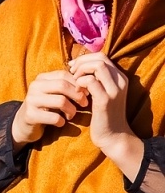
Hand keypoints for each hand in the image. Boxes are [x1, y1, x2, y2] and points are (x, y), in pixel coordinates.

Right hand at [12, 69, 84, 146]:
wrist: (25, 123)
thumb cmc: (46, 106)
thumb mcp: (54, 93)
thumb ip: (66, 85)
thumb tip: (88, 82)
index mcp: (41, 78)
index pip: (63, 74)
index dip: (78, 83)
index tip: (86, 93)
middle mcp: (34, 86)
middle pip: (62, 85)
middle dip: (78, 96)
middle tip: (84, 104)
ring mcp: (31, 100)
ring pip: (61, 101)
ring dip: (72, 110)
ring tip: (71, 115)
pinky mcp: (30, 115)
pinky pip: (55, 118)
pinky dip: (62, 122)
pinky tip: (60, 123)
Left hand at [68, 53, 142, 170]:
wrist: (113, 136)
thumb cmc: (103, 114)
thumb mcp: (102, 93)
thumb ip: (96, 79)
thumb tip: (77, 65)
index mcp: (120, 78)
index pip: (102, 56)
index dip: (85, 59)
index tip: (74, 68)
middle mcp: (120, 82)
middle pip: (100, 58)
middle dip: (81, 62)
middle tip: (72, 73)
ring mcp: (114, 90)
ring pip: (97, 66)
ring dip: (81, 71)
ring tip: (75, 82)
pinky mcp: (105, 100)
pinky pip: (90, 81)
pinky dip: (80, 82)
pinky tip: (77, 92)